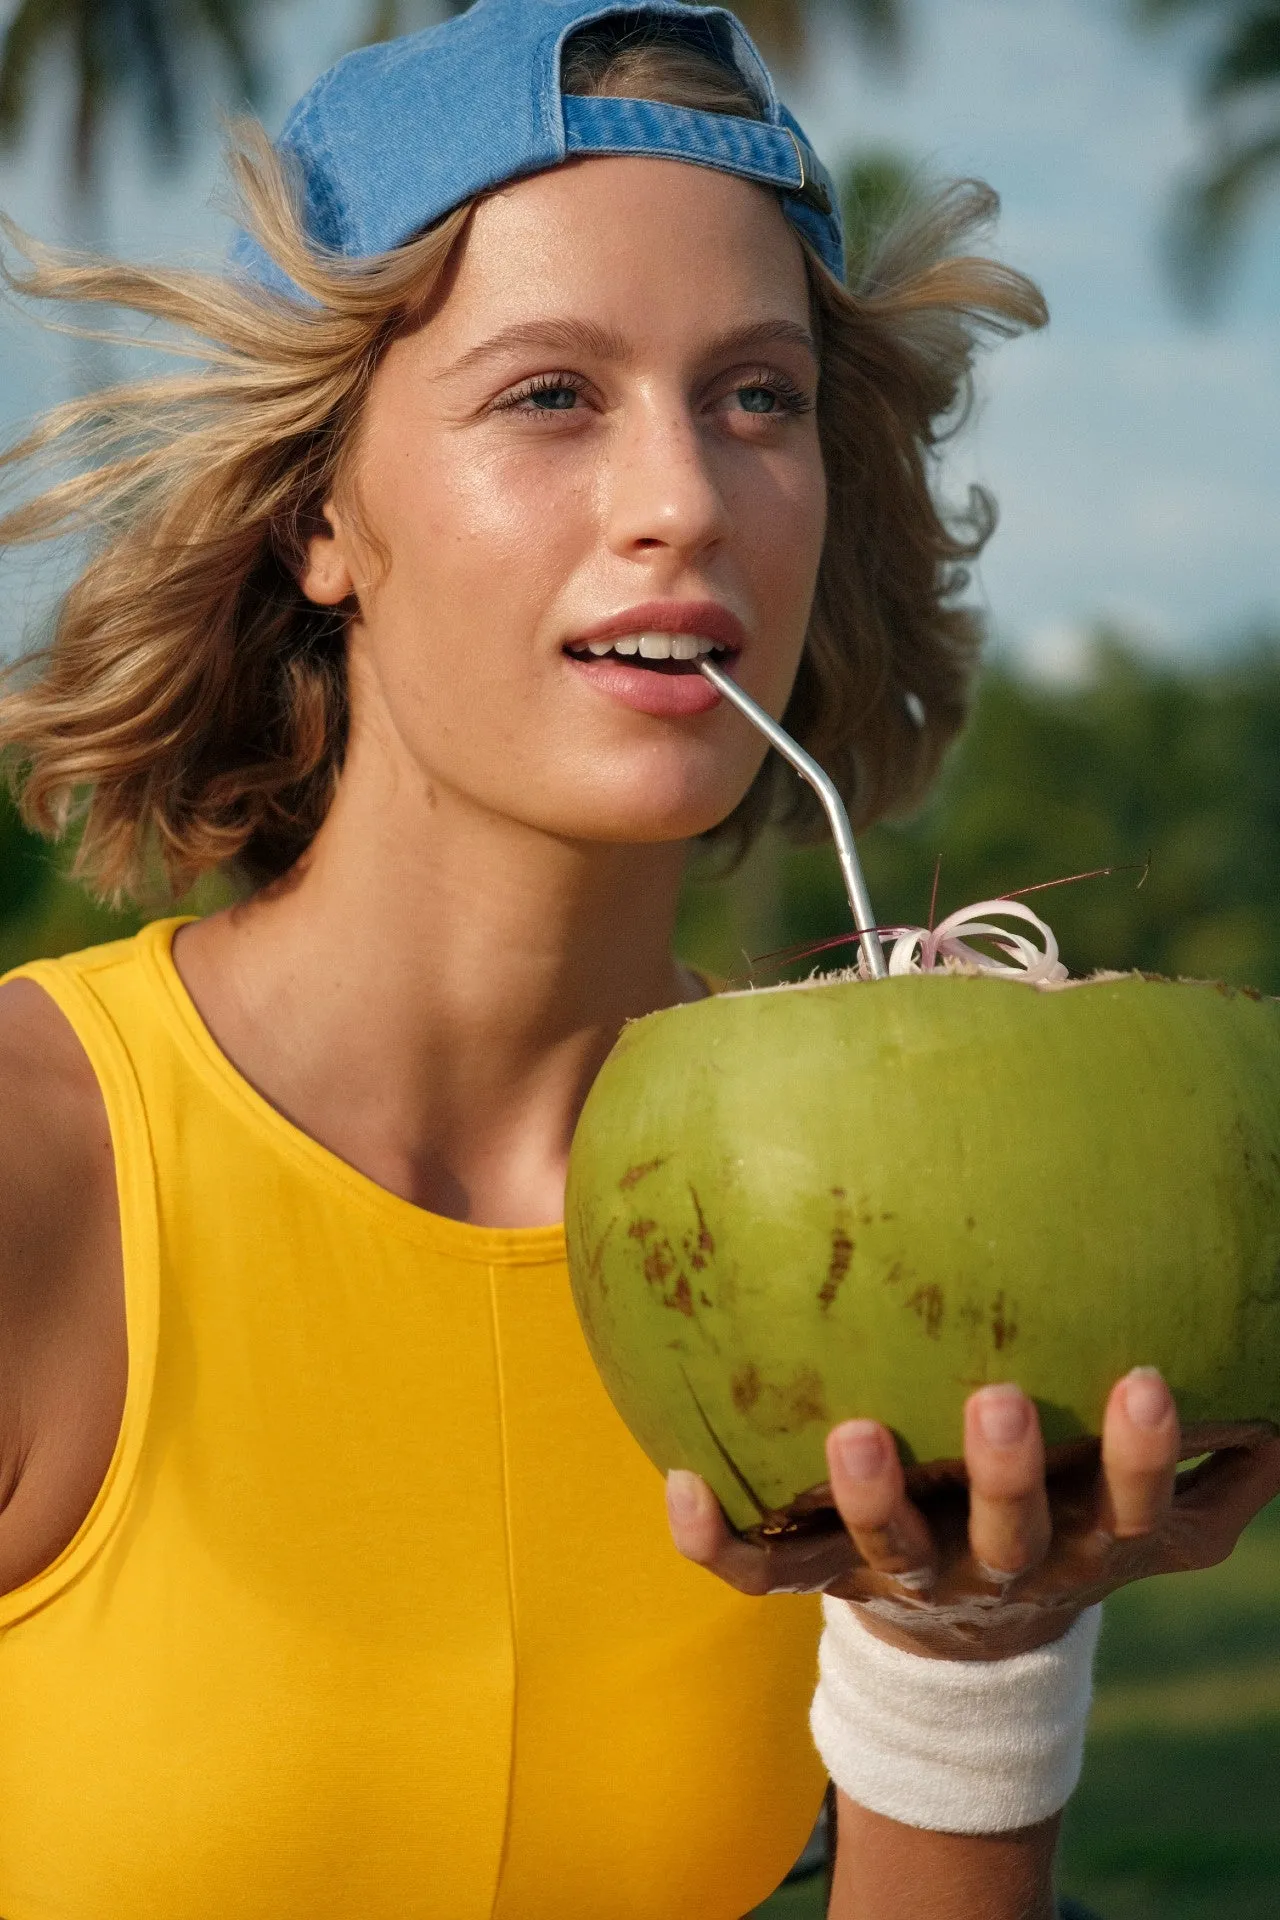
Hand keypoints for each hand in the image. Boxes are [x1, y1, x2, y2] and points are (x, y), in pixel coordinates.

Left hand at [665, 1369, 1279, 1659]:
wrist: (963, 1631)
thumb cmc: (1061, 1521)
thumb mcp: (1138, 1510)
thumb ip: (1204, 1467)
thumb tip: (1278, 1401)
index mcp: (1075, 1544)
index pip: (1122, 1510)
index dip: (1135, 1456)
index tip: (1146, 1377)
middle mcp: (991, 1566)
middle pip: (1006, 1536)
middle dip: (1007, 1476)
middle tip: (1001, 1400)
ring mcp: (896, 1576)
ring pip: (881, 1552)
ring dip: (869, 1497)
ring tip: (852, 1432)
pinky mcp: (816, 1575)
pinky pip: (756, 1571)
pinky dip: (713, 1541)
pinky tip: (675, 1481)